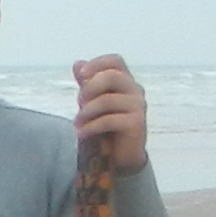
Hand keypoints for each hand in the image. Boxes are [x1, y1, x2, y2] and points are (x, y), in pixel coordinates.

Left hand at [73, 54, 148, 173]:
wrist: (120, 155)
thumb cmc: (106, 125)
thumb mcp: (93, 102)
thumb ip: (87, 83)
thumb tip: (78, 63)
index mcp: (125, 81)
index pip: (115, 61)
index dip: (98, 64)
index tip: (81, 74)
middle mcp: (135, 90)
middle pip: (112, 76)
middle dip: (89, 88)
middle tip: (78, 103)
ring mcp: (138, 106)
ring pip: (107, 100)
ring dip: (86, 112)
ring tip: (76, 123)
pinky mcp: (136, 124)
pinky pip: (109, 120)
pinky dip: (90, 127)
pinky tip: (81, 133)